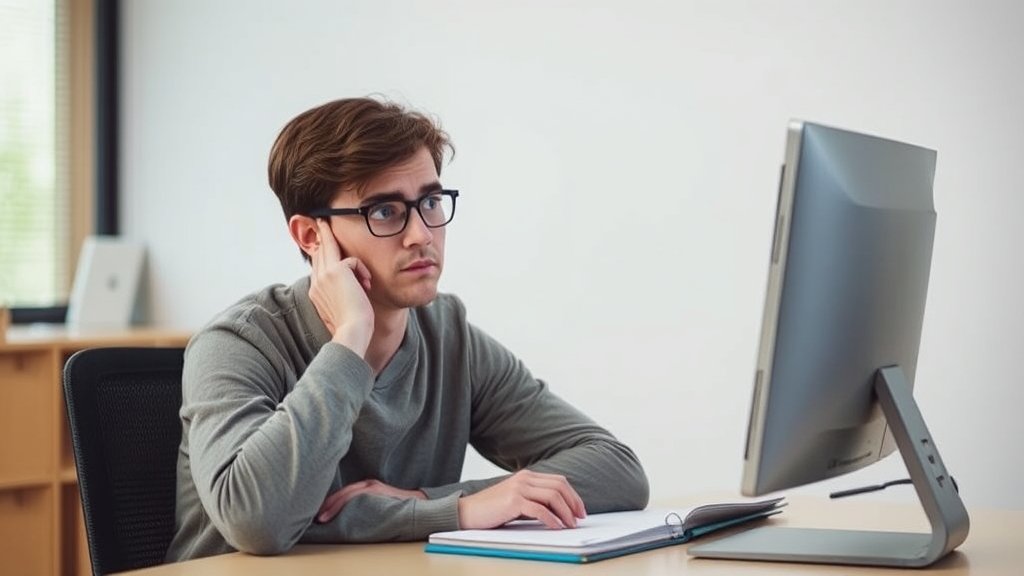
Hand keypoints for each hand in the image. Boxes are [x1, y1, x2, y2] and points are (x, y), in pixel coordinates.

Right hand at [309, 219, 373, 355]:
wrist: (352, 331)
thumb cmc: (352, 326)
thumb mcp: (342, 309)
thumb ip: (339, 296)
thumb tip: (351, 288)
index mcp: (316, 293)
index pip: (317, 267)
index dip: (319, 253)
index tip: (320, 243)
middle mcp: (317, 283)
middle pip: (318, 253)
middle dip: (320, 236)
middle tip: (320, 222)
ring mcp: (324, 276)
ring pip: (327, 248)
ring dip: (329, 235)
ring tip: (326, 222)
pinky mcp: (336, 272)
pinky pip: (351, 260)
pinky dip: (362, 270)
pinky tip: (366, 284)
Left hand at [315, 479, 426, 522]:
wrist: (418, 502)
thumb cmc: (398, 504)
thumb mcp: (378, 500)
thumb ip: (366, 502)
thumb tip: (349, 513)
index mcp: (367, 485)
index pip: (344, 492)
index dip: (330, 502)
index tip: (319, 512)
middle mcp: (368, 483)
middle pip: (343, 492)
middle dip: (328, 504)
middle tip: (317, 517)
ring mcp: (372, 486)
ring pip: (347, 493)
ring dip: (333, 505)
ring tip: (323, 517)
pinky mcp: (377, 490)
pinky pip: (357, 495)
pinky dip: (345, 502)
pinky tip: (338, 510)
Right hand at [457, 470, 586, 529]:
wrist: (467, 512)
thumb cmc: (492, 510)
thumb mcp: (517, 500)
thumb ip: (534, 499)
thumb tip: (559, 511)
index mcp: (527, 476)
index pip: (558, 481)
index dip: (573, 495)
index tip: (580, 510)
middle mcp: (525, 478)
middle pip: (559, 486)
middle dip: (574, 503)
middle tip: (580, 518)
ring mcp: (519, 488)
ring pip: (552, 496)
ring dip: (566, 512)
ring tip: (570, 525)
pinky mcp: (513, 501)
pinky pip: (540, 509)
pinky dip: (552, 519)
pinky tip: (557, 527)